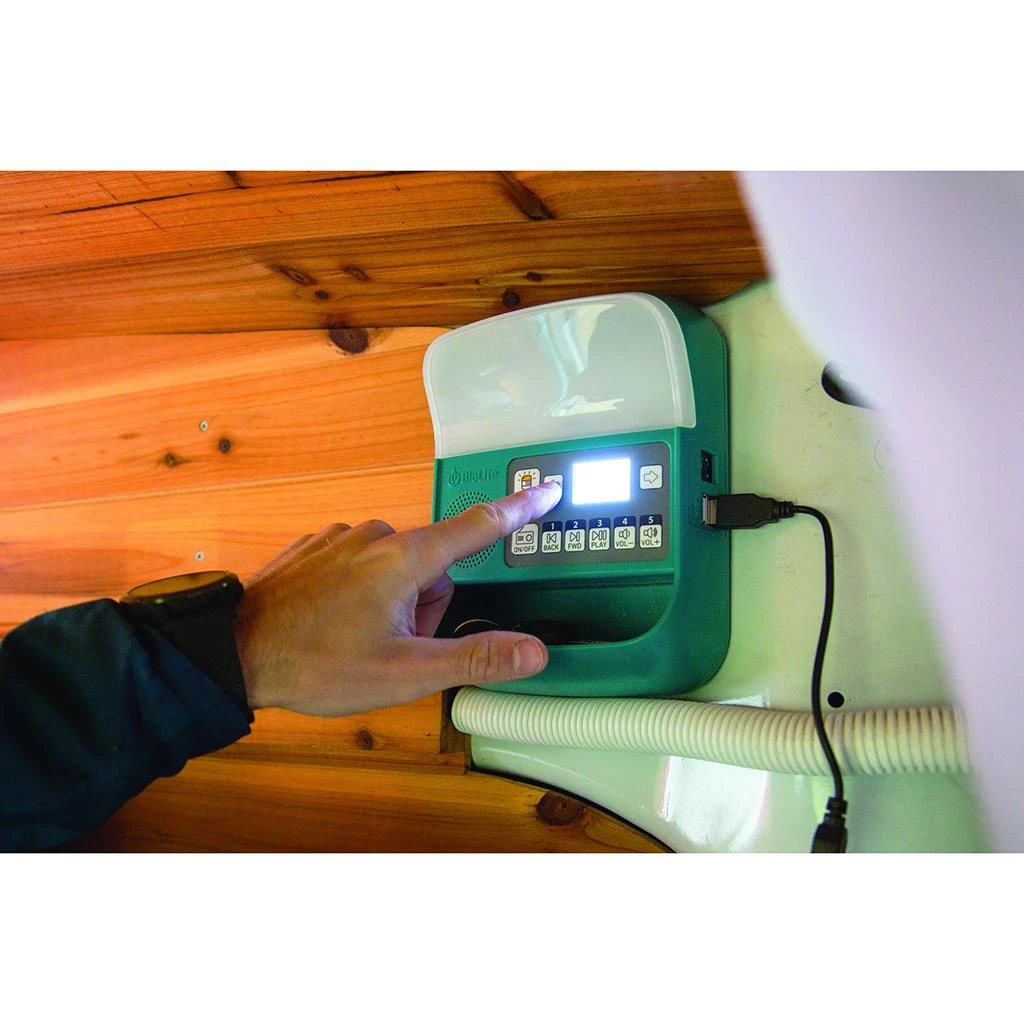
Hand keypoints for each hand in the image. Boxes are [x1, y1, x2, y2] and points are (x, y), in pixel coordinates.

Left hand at [234, 480, 561, 716]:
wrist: (231, 654)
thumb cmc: (316, 664)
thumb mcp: (404, 673)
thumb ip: (474, 657)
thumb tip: (533, 651)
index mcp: (405, 559)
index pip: (479, 526)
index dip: (519, 509)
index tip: (547, 488)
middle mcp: (375, 536)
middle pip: (435, 566)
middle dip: (427, 607)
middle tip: (394, 647)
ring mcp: (341, 539)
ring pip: (397, 568)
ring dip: (393, 603)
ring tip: (357, 640)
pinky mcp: (316, 547)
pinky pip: (360, 564)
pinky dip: (360, 593)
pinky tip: (334, 623)